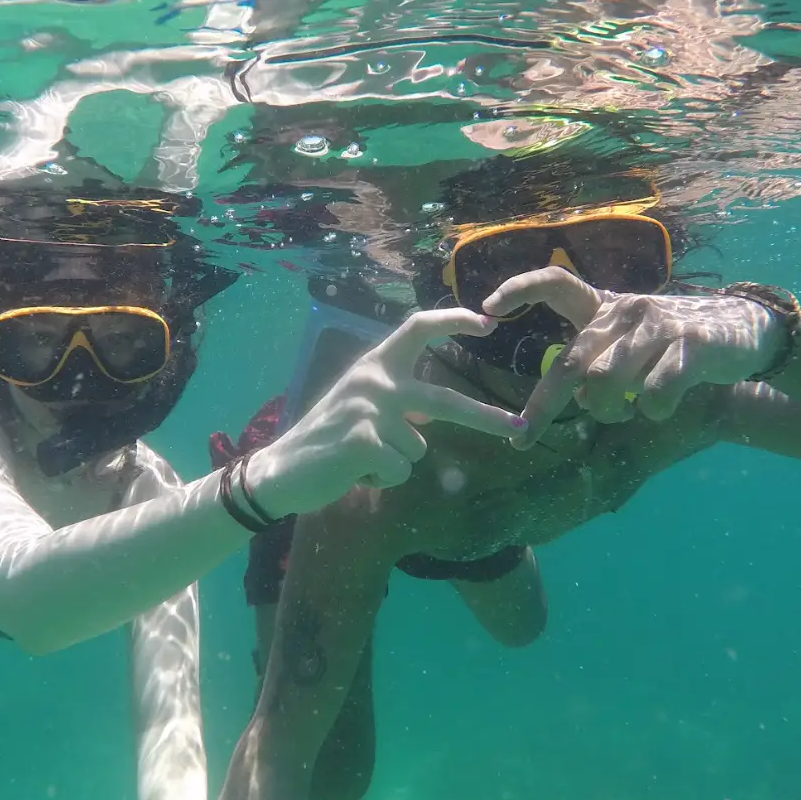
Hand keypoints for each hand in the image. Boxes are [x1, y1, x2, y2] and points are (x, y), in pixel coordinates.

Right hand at [250, 308, 526, 515]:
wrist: (280, 470)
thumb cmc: (324, 439)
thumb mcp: (359, 405)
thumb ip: (395, 400)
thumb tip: (433, 416)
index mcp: (375, 364)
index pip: (418, 327)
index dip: (454, 320)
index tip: (488, 322)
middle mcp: (374, 381)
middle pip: (445, 399)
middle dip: (486, 418)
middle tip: (520, 428)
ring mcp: (369, 410)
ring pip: (419, 448)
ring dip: (396, 463)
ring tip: (360, 458)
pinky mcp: (365, 441)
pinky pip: (400, 469)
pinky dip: (382, 478)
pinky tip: (354, 471)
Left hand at [482, 267, 783, 447]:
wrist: (746, 329)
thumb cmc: (676, 341)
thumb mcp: (630, 339)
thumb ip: (597, 359)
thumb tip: (570, 395)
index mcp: (606, 306)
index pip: (555, 282)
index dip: (520, 288)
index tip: (487, 307)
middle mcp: (626, 311)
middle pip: (572, 363)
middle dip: (543, 406)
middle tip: (524, 436)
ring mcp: (658, 327)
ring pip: (607, 383)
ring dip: (609, 412)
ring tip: (626, 414)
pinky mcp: (691, 347)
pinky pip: (654, 394)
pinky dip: (652, 411)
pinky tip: (660, 408)